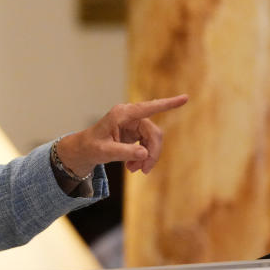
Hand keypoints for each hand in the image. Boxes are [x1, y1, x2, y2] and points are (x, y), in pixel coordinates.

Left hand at [56, 94, 188, 176]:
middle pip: (154, 133)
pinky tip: (133, 168)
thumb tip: (144, 154)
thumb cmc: (91, 147)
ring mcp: (134, 124)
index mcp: (122, 114)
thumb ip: (124, 152)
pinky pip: (148, 145)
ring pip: (153, 141)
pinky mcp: (136, 133)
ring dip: (147, 158)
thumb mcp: (104, 152)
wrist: (84, 150)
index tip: (185, 98)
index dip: (167, 104)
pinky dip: (144, 158)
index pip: (148, 108)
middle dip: (153, 153)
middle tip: (145, 171)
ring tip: (134, 171)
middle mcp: (130, 116)